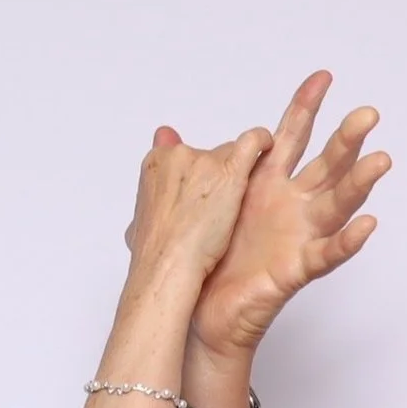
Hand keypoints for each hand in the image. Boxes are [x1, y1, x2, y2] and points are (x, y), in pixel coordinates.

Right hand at [122, 128, 274, 298]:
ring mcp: (205, 162)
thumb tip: (155, 182)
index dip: (196, 178)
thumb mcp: (139, 218)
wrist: (167, 267)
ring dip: (232, 177)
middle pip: (209, 155)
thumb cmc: (155, 251)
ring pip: (229, 155)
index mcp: (156, 164)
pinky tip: (267, 146)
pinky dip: (261, 141)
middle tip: (214, 213)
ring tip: (230, 210)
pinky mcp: (230, 173)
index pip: (186, 156)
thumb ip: (153, 192)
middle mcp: (179, 155)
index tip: (201, 197)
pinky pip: (252, 142)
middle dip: (215, 179)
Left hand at [189, 73, 388, 359]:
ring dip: (359, 183)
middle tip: (367, 112)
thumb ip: (188, 166)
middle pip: (325, 163)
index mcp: (266, 184)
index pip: (291, 135)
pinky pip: (325, 255)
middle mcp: (290, 206)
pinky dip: (346, 242)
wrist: (197, 312)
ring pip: (335, 204)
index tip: (323, 76)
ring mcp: (297, 237)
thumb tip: (164, 134)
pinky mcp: (294, 270)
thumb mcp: (193, 204)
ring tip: (380, 160)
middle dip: (346, 138)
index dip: (306, 106)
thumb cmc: (205, 261)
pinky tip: (367, 224)